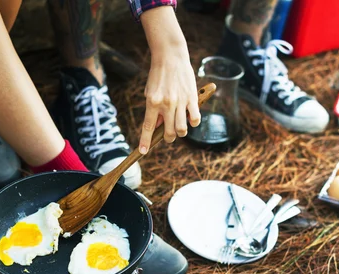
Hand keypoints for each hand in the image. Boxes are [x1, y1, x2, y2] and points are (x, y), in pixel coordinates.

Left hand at [139, 7, 200, 153]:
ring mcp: (180, 102)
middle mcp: (166, 104)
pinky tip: (190, 119)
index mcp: (152, 102)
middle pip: (169, 132)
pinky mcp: (192, 98)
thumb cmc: (158, 74)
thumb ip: (153, 110)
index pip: (147, 127)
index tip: (143, 151)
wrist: (170, 56)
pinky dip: (193, 122)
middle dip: (169, 138)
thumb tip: (156, 127)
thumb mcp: (150, 92)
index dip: (145, 141)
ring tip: (180, 128)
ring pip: (183, 129)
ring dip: (181, 133)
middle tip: (169, 135)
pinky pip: (195, 119)